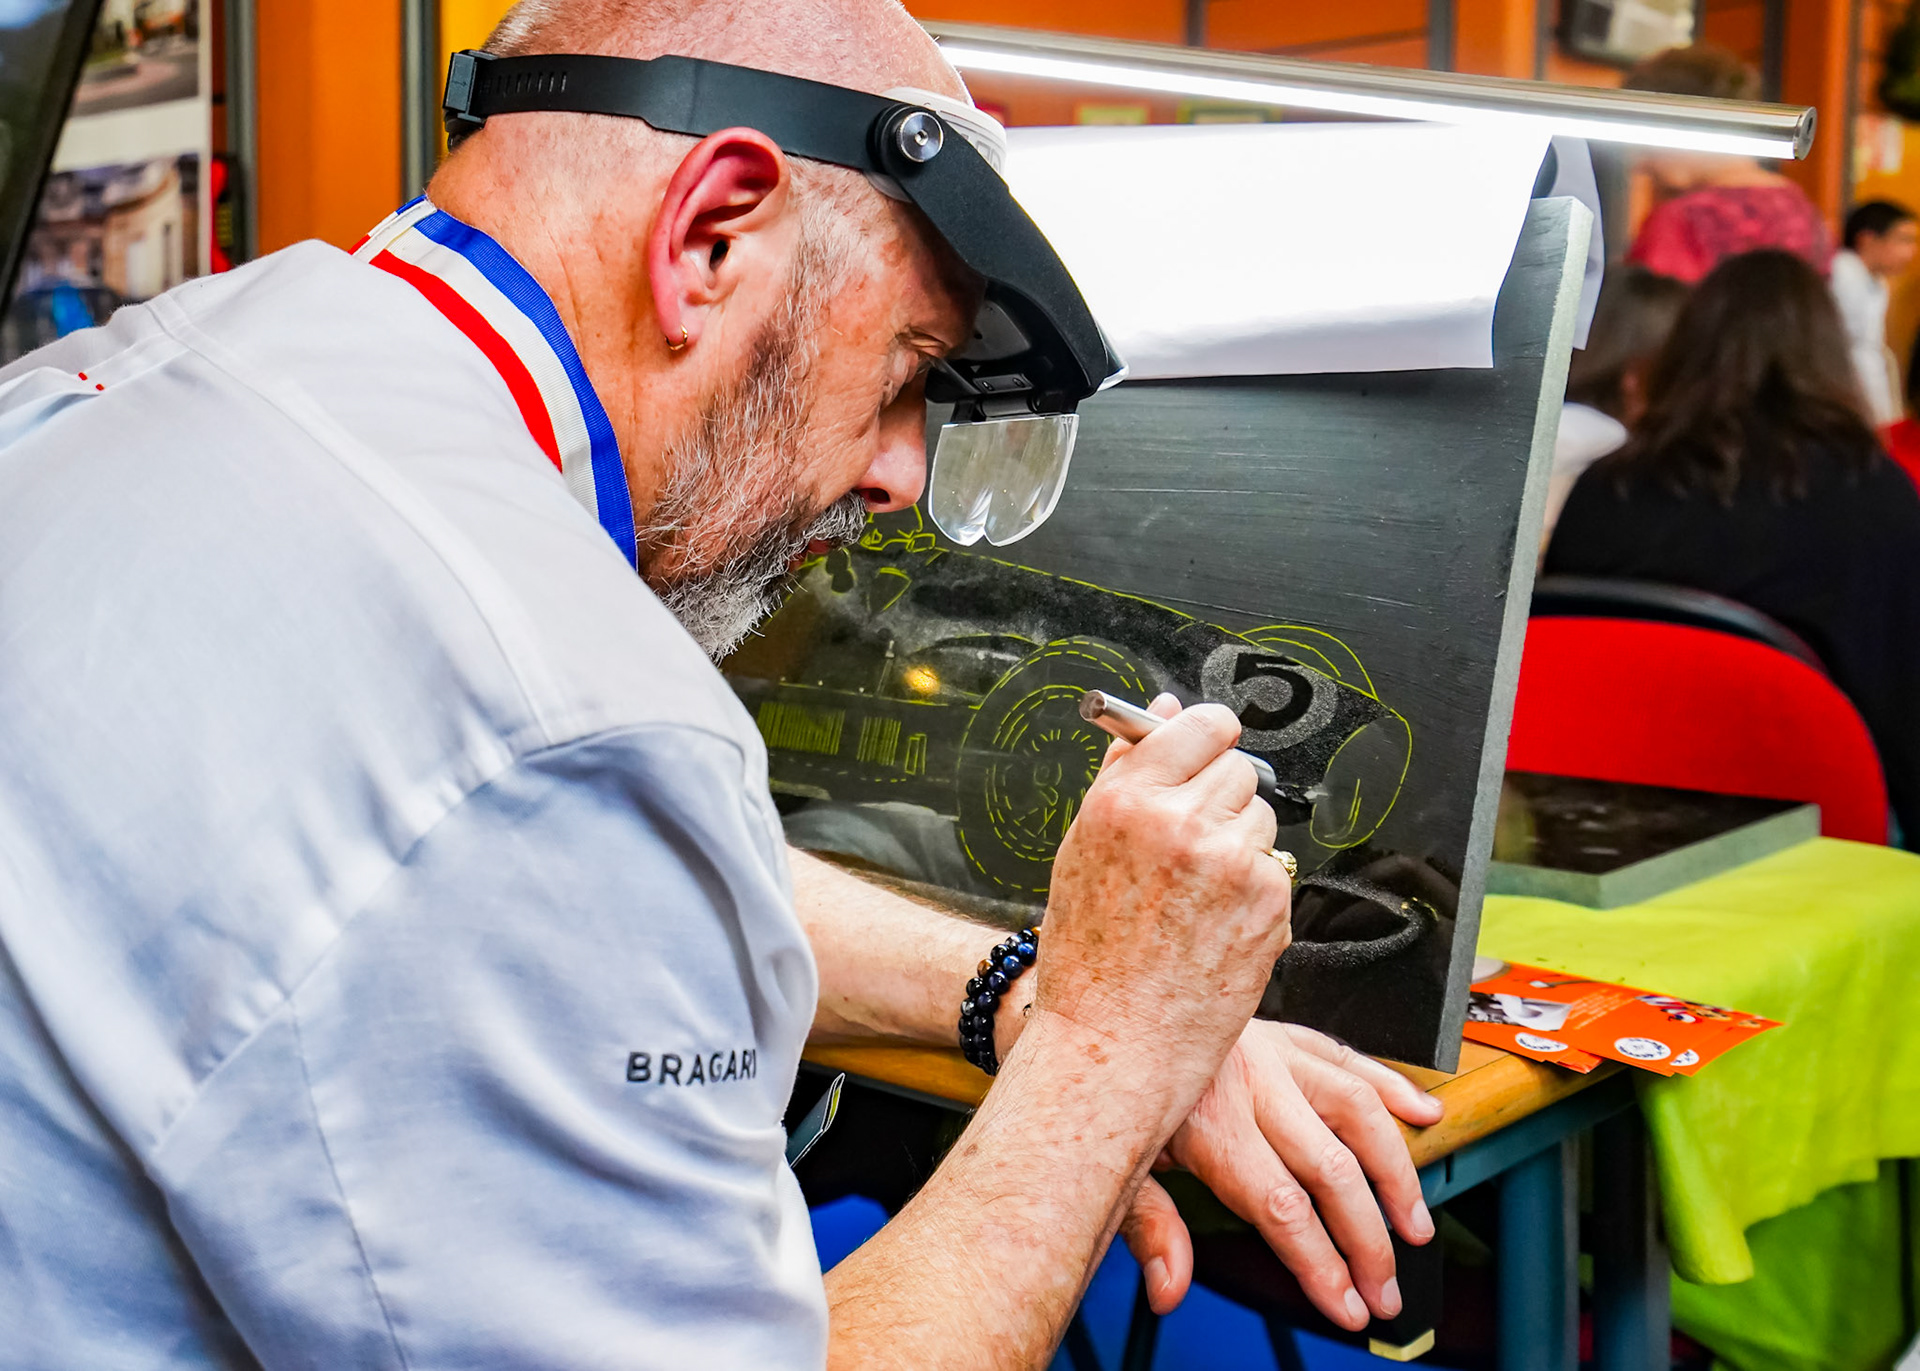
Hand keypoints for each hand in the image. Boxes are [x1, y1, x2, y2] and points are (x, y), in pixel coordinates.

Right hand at [1033, 694, 1292, 1131]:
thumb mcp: (1083, 849)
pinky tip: (1213, 927)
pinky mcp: (1269, 901)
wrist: (1115, 1046)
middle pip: (1239, 769)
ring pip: (1262, 819)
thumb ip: (1126, 771)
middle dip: (1221, 800)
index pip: (1201, 724)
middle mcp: (1180, 821)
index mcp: (1126, 799)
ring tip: (1194, 898)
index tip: (1206, 751)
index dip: (1208, 739)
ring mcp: (1231, 861)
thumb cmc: (1091, 959)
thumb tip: (1163, 710)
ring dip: (1240, 846)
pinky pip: (1275, 870)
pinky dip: (1254, 893)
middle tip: (1188, 852)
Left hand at [1118, 1021, 1443, 1329]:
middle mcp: (1250, 1082)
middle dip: (1368, 1241)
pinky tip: (1424, 1113)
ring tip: (1416, 1223)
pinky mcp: (1283, 1034)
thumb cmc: (1111, 1093)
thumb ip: (1149, 1228)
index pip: (1282, 1207)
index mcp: (1208, 1120)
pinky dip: (1392, 1085)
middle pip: (1331, 1169)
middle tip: (1386, 1291)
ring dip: (1395, 1170)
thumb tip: (1170, 1291)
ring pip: (1357, 1108)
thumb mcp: (1114, 1164)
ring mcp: (1273, 1052)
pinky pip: (1348, 1056)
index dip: (1323, 1265)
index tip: (1348, 1307)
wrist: (1104, 1016)